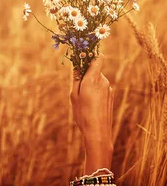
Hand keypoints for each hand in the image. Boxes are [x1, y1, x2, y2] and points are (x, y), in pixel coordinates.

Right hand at [70, 53, 113, 173]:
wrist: (98, 131)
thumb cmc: (83, 113)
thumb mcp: (74, 95)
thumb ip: (76, 78)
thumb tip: (76, 66)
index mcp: (93, 79)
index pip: (98, 58)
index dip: (91, 54)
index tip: (82, 55)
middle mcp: (103, 81)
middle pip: (94, 69)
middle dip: (85, 72)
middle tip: (75, 83)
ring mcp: (108, 89)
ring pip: (96, 79)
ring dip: (89, 83)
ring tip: (81, 97)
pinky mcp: (110, 96)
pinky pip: (100, 87)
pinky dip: (94, 90)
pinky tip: (88, 103)